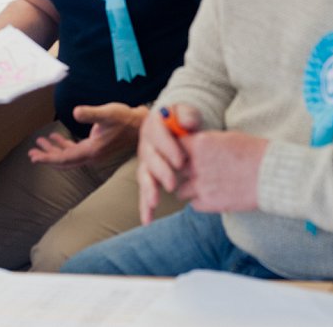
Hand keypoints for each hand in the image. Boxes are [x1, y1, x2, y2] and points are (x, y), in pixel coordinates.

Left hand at [28, 103, 145, 168]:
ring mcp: (93, 154)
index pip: (65, 158)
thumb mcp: (107, 113)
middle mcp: (91, 156)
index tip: (34, 157)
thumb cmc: (123, 118)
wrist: (139, 124)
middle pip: (64, 161)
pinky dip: (64, 146)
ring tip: (39, 142)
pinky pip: (75, 151)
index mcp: (92, 151)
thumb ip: (90, 113)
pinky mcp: (95, 148)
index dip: (48, 158)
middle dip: (47, 156)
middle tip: (31, 152)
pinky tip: (56, 138)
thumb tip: (75, 112)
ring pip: (68, 156)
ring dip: (54, 150)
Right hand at [136, 103, 200, 223]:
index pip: (159, 136)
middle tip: (172, 183)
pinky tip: (147, 220)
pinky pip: (144, 192)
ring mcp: (145, 161)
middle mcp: (146, 144)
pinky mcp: (147, 176)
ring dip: (149, 190)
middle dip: (161, 171)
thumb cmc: (184, 120)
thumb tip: (188, 123)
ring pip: (144, 176)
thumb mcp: (186, 112)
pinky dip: (145, 206)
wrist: (178, 127)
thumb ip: (188, 115)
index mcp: (154, 126)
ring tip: (154, 202)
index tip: (181, 160)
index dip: (169, 148)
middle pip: (151, 158)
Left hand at [176, 131, 266, 213]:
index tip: (184, 156)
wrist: (272, 175)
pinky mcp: (208, 203)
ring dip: (188, 190)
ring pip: (180, 190)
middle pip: (174, 169)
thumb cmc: (255, 152)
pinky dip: (200, 202)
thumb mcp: (227, 138)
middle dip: (181, 172)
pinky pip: (193, 204)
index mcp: (200, 143)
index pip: (175, 146)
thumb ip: (206, 144)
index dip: (179, 152)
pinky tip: (213, 196)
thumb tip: (194, 148)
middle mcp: (196, 164)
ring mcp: (201, 185)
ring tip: (203, 187)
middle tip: (191, 174)